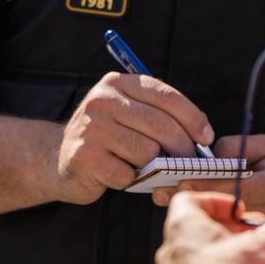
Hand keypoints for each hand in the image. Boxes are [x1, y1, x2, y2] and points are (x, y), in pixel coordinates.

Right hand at [50, 71, 213, 204]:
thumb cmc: (107, 139)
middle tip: (189, 162)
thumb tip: (202, 138)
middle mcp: (102, 100)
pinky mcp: (85, 156)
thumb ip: (159, 116)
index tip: (206, 137)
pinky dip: (131, 180)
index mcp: (117, 83)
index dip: (192, 118)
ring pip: (147, 151)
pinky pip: (127, 173)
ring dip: (154, 166)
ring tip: (147, 168)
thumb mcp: (128, 115)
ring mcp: (92, 128)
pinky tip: (122, 176)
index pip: (166, 96)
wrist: (58, 158)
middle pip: (160, 124)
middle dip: (182, 147)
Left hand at [152, 134, 264, 223]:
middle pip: (225, 212)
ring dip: (201, 218)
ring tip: (170, 200)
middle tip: (159, 192)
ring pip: (229, 232)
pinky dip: (216, 233)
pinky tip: (196, 219)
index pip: (235, 187)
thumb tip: (208, 160)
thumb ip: (239, 148)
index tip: (178, 178)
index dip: (204, 183)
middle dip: (192, 201)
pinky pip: (238, 244)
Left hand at [155, 192, 264, 263]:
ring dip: (223, 259)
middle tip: (253, 236)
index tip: (238, 211)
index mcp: (181, 231)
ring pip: (197, 263)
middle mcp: (170, 257)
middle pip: (195, 234)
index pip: (188, 202)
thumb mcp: (261, 247)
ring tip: (253, 262)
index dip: (216, 203)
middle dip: (228, 233)